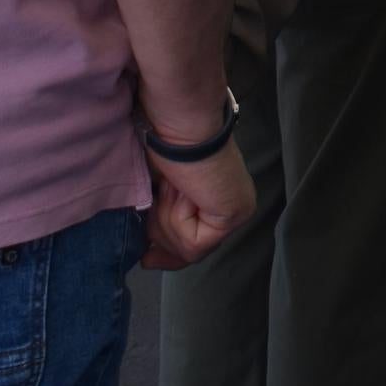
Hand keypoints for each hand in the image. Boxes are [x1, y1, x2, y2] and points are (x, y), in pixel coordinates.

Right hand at [140, 142, 255, 270]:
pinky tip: (183, 190)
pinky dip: (177, 218)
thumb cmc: (161, 145)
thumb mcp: (154, 192)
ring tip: (172, 185)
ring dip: (166, 218)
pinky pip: (194, 243)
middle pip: (190, 248)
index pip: (197, 241)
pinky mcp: (236, 214)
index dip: (171, 255)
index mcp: (214, 194)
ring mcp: (237, 210)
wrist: (177, 125)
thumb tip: (148, 259)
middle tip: (156, 220)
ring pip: (187, 247)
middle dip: (164, 235)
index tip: (148, 260)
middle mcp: (232, 203)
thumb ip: (157, 223)